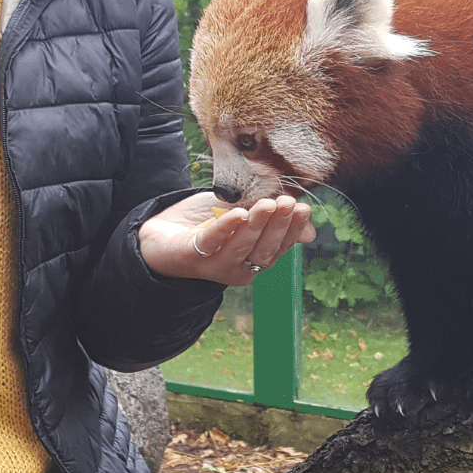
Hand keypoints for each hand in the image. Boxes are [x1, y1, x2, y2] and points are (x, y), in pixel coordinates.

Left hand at [139, 192, 315, 284]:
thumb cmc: (205, 224)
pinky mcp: (192, 256)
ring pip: (241, 247)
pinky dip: (225, 229)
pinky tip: (238, 214)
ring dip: (257, 225)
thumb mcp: (243, 217)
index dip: (292, 229)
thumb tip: (311, 233)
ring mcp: (215, 266)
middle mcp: (237, 269)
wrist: (161, 232)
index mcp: (253, 262)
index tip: (303, 208)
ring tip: (267, 204)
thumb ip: (271, 220)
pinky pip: (212, 242)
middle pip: (263, 250)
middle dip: (277, 225)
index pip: (279, 248)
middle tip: (287, 202)